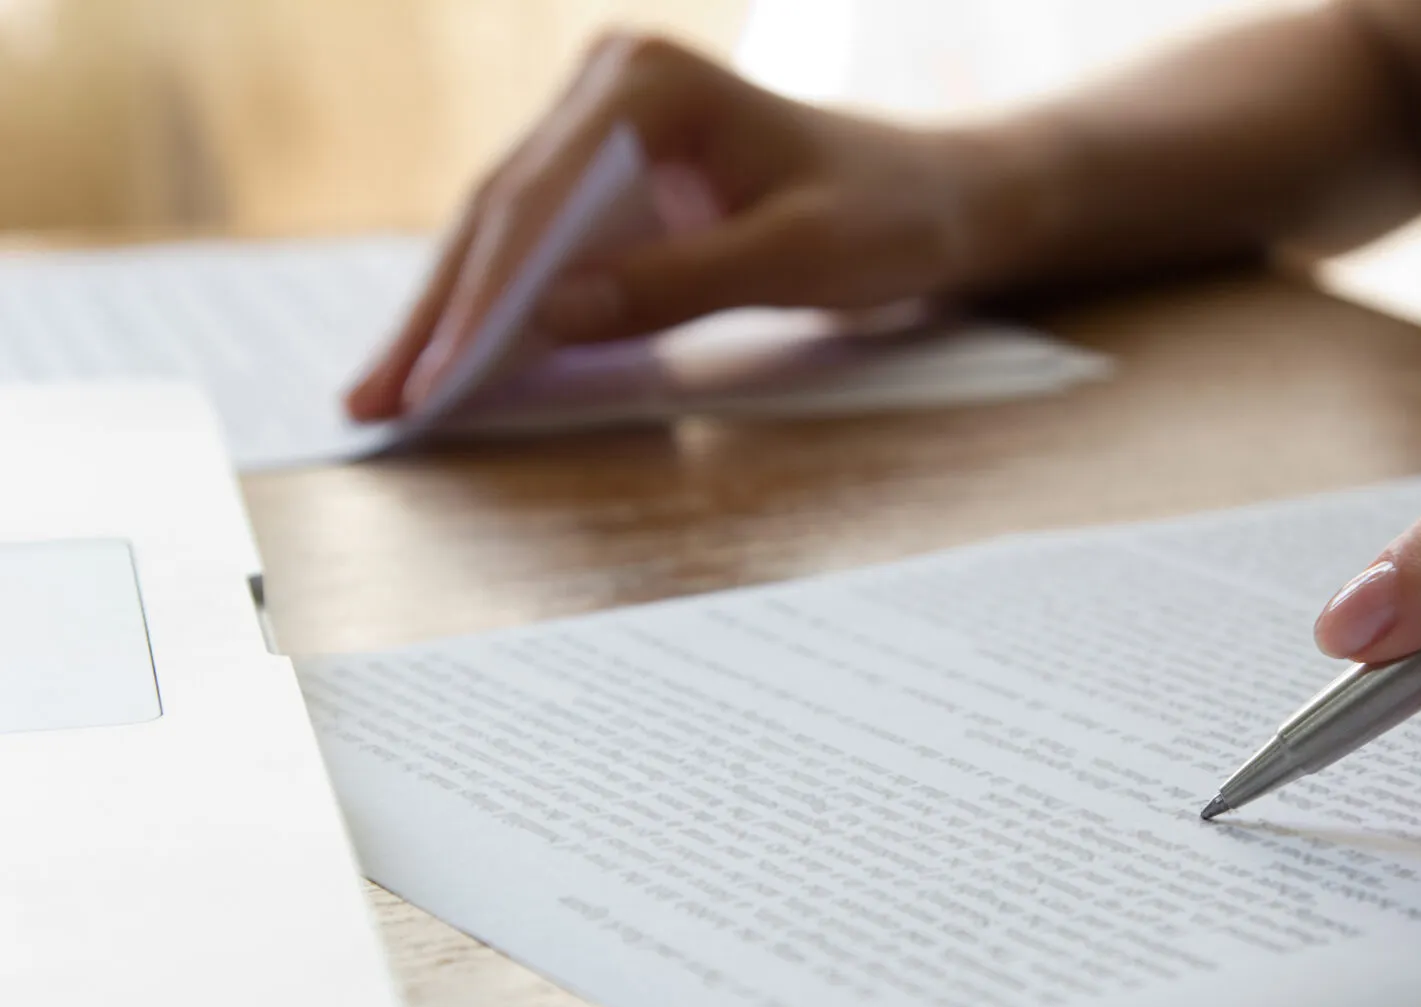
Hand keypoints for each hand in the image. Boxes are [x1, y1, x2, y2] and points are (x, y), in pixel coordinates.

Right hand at [347, 34, 1018, 420]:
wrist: (936, 197)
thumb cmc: (886, 216)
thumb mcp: (795, 257)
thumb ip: (676, 282)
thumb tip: (553, 316)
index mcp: (648, 83)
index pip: (540, 201)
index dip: (484, 296)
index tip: (442, 374)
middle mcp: (608, 84)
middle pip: (499, 211)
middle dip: (437, 313)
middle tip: (373, 399)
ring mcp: (601, 122)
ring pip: (503, 227)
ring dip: (449, 314)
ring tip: (388, 393)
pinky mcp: (609, 168)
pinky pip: (538, 242)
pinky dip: (499, 305)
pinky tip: (455, 361)